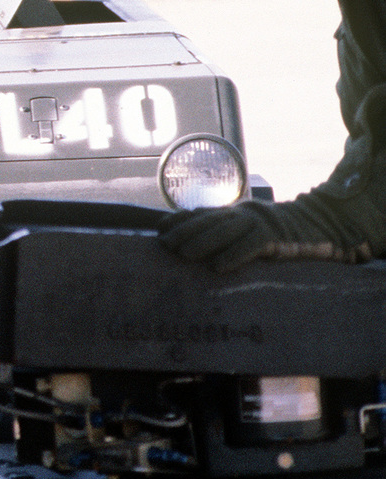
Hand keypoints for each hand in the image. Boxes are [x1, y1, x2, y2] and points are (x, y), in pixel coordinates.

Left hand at [158, 198, 367, 272]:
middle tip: (165, 244)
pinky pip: (252, 245)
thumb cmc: (277, 234)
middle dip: (184, 231)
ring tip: (183, 254)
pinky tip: (218, 267)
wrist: (318, 225)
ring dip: (201, 241)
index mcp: (234, 212)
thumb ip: (225, 233)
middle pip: (208, 219)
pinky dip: (233, 255)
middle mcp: (242, 213)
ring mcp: (259, 222)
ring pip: (225, 229)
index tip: (159, 230)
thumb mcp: (248, 229)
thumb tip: (192, 245)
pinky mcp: (276, 237)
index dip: (179, 220)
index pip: (201, 213)